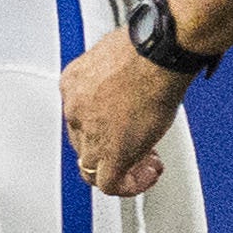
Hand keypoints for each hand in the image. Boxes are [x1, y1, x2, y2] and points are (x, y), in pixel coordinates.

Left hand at [63, 30, 186, 198]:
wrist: (157, 53)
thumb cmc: (147, 46)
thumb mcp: (118, 56)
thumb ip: (118, 74)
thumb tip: (131, 78)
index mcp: (75, 82)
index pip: (79, 115)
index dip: (101, 124)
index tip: (121, 124)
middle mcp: (76, 108)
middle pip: (83, 142)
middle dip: (109, 147)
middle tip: (136, 146)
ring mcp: (91, 132)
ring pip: (91, 167)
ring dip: (118, 168)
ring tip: (142, 165)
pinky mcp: (112, 152)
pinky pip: (110, 183)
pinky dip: (126, 186)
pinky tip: (144, 177)